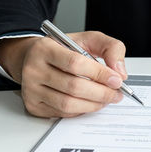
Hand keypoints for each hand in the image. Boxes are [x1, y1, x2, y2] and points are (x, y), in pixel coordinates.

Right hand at [0, 31, 127, 117]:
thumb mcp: (88, 39)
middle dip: (102, 93)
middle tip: (116, 93)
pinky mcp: (33, 105)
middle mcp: (33, 69)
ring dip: (94, 104)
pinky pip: (63, 113)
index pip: (75, 63)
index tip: (117, 80)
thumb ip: (110, 48)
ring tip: (106, 99)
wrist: (35, 58)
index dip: (100, 74)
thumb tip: (119, 72)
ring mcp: (31, 89)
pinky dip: (81, 110)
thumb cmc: (63, 49)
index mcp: (45, 48)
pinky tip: (90, 102)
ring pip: (68, 104)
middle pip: (73, 87)